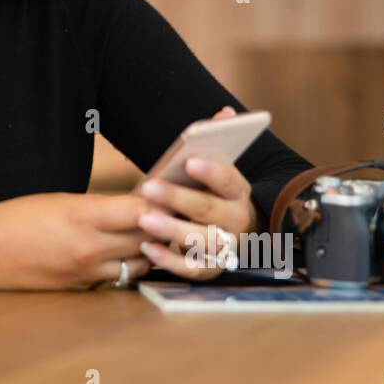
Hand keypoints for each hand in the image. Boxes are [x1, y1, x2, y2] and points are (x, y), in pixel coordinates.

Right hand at [0, 191, 153, 294]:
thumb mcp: (58, 201)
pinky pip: (120, 278)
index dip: (158, 202)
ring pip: (141, 263)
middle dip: (162, 225)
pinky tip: (128, 254)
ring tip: (152, 235)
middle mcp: (89, 248)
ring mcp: (88, 272)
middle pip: (148, 238)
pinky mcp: (83, 289)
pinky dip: (130, 266)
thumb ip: (98, 205)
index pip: (140, 210)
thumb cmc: (17, 219)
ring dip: (150, 249)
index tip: (166, 194)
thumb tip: (135, 204)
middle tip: (170, 213)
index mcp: (81, 217)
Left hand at [135, 105, 255, 280]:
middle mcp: (237, 221)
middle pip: (209, 210)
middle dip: (178, 198)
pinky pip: (192, 269)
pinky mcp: (211, 270)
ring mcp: (226, 248)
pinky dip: (170, 261)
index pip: (228, 180)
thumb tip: (226, 113)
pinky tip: (147, 247)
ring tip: (144, 219)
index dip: (210, 171)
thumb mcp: (219, 171)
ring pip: (202, 240)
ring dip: (172, 230)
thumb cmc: (215, 196)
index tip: (189, 160)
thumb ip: (219, 143)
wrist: (235, 234)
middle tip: (149, 187)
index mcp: (238, 192)